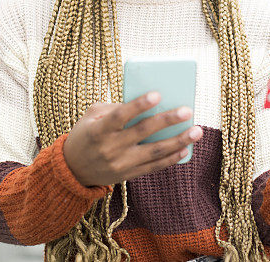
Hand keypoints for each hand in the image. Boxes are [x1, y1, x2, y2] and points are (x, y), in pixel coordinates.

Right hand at [62, 91, 202, 186]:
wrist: (73, 170)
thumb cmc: (86, 134)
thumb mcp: (91, 116)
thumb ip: (115, 107)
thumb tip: (146, 103)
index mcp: (99, 130)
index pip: (120, 116)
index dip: (139, 105)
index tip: (158, 94)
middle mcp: (110, 148)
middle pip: (142, 132)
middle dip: (167, 121)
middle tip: (188, 110)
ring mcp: (120, 164)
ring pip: (154, 152)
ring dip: (178, 141)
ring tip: (197, 131)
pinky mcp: (128, 175)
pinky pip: (154, 166)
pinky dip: (171, 158)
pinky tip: (185, 149)